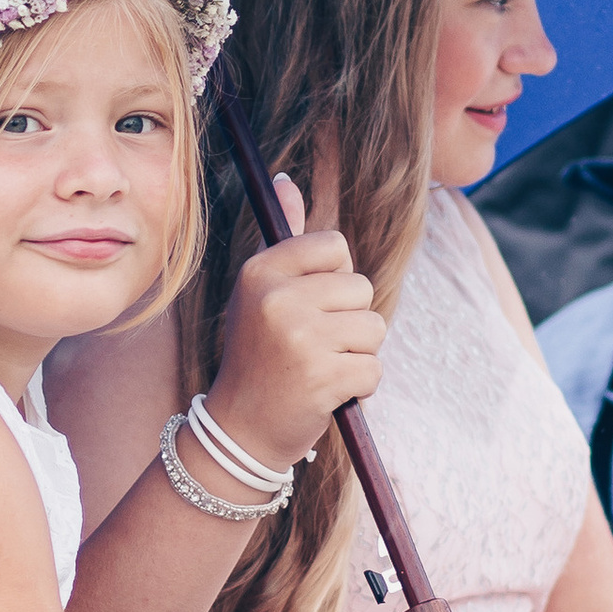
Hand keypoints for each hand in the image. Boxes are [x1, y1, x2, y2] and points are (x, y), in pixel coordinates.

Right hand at [207, 178, 385, 475]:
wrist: (238, 431)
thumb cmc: (257, 358)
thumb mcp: (259, 294)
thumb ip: (284, 242)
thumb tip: (285, 180)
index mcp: (260, 271)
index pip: (335, 246)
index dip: (334, 280)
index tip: (309, 306)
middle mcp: (278, 298)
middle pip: (361, 288)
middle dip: (349, 321)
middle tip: (311, 346)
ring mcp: (300, 338)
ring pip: (373, 328)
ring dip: (357, 354)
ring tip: (319, 368)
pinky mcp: (323, 376)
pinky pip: (374, 368)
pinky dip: (359, 386)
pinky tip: (326, 393)